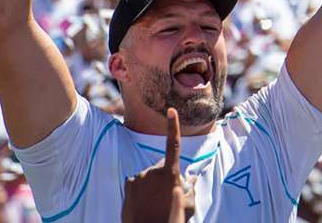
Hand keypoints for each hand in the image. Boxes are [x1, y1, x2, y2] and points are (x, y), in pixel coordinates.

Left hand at [121, 108, 195, 222]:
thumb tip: (191, 178)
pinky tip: (143, 202)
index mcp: (170, 174)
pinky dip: (141, 189)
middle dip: (165, 176)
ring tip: (154, 203)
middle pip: (162, 166)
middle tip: (167, 196)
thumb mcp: (189, 205)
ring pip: (150, 175)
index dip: (173, 127)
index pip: (174, 146)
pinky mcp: (129, 182)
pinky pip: (138, 181)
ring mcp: (140, 176)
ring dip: (152, 184)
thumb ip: (191, 188)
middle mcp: (154, 170)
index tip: (171, 110)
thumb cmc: (171, 219)